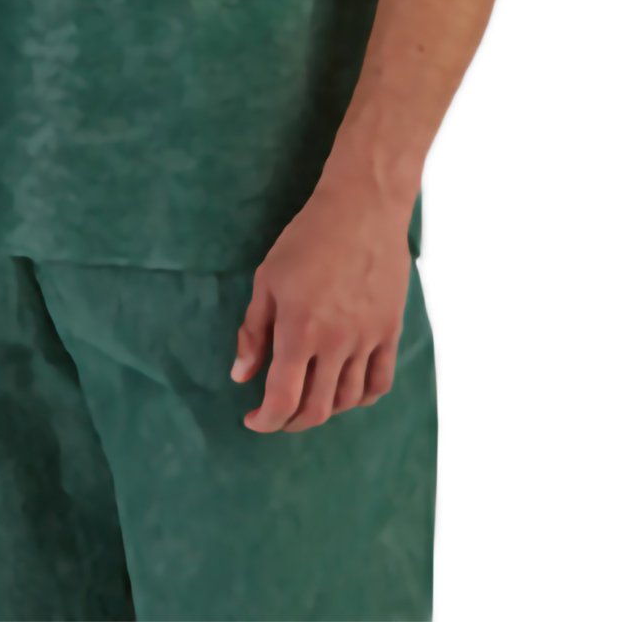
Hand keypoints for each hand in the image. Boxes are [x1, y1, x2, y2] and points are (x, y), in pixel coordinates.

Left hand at [230, 177, 412, 431]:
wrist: (362, 209)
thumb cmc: (307, 239)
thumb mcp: (267, 279)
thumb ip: (253, 331)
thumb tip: (241, 377)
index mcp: (298, 331)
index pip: (282, 399)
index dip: (265, 421)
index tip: (253, 419)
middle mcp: (335, 344)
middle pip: (315, 409)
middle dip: (291, 422)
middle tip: (278, 415)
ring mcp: (366, 340)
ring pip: (347, 400)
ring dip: (324, 410)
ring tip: (308, 399)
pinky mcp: (389, 332)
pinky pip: (379, 383)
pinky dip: (361, 398)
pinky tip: (345, 392)